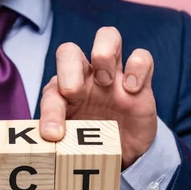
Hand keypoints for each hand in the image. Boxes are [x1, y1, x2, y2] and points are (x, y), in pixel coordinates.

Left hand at [39, 27, 157, 168]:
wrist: (123, 153)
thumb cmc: (91, 141)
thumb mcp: (72, 142)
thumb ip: (61, 135)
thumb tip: (48, 137)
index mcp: (62, 90)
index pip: (50, 89)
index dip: (50, 111)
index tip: (53, 134)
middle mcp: (85, 77)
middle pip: (69, 51)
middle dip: (69, 70)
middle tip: (74, 94)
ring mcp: (114, 75)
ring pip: (108, 36)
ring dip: (103, 53)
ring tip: (105, 81)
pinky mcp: (140, 82)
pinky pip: (142, 56)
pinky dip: (138, 67)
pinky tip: (132, 89)